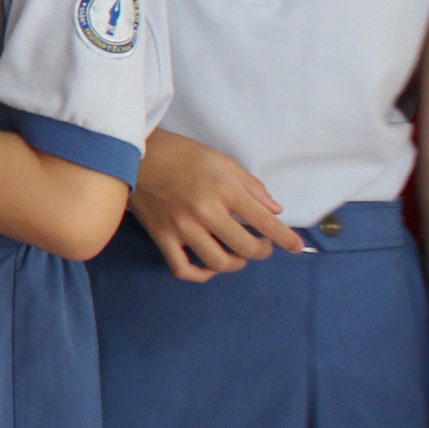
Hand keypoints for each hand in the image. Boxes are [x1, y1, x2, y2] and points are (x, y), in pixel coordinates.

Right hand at [126, 129, 305, 282]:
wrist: (131, 153)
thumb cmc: (179, 153)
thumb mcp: (220, 160)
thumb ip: (250, 185)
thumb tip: (274, 210)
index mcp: (223, 190)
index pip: (264, 222)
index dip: (286, 239)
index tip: (297, 247)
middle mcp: (205, 212)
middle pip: (245, 248)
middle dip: (262, 251)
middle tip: (263, 245)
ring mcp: (181, 227)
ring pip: (218, 263)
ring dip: (236, 264)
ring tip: (238, 255)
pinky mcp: (162, 236)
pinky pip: (182, 268)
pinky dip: (200, 275)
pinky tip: (209, 269)